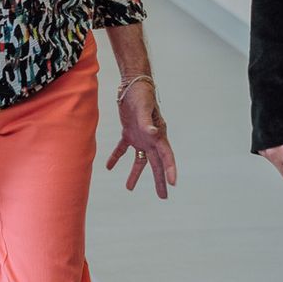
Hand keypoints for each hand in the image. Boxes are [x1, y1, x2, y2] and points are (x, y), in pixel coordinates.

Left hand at [105, 81, 176, 197]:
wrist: (132, 85)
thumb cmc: (142, 95)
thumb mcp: (145, 108)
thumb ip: (148, 122)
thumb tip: (154, 133)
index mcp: (159, 135)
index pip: (167, 156)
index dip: (170, 169)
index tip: (173, 183)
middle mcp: (152, 139)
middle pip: (157, 163)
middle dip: (160, 180)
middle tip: (163, 197)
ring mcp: (141, 137)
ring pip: (140, 160)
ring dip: (135, 174)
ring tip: (129, 188)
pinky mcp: (129, 133)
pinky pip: (123, 149)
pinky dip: (116, 157)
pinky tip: (109, 167)